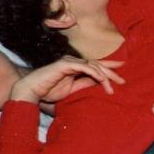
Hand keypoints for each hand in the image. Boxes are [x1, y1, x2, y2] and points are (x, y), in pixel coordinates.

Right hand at [10, 56, 124, 103]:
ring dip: (104, 76)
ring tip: (112, 86)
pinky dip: (94, 72)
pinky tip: (101, 79)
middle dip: (111, 72)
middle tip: (123, 80)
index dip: (109, 67)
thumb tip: (100, 82)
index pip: (96, 66)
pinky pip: (83, 67)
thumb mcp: (72, 89)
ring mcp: (69, 61)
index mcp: (75, 67)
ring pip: (92, 65)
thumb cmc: (48, 91)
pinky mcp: (64, 64)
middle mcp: (73, 62)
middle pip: (97, 64)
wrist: (30, 92)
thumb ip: (85, 83)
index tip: (121, 70)